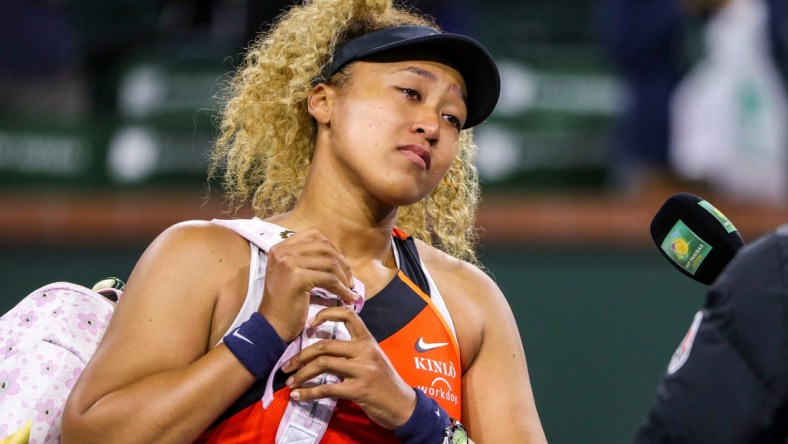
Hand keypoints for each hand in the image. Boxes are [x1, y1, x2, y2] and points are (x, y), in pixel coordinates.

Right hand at [259, 227, 358, 341]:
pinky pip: (329, 279)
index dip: (332, 247)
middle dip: (342, 262)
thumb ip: (307, 259)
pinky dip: (342, 289)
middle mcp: (282, 251)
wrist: (271, 326)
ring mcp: (288, 262)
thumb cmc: (285, 303)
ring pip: (329, 262)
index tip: (340, 264)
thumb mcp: (292, 273)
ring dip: (344, 277)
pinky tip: (348, 297)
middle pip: (324, 246)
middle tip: (349, 279)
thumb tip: (338, 255)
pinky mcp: (297, 277)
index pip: (314, 234)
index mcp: (280, 247)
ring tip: (349, 289)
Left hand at [280, 306, 416, 429]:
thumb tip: (323, 348)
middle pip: (325, 345)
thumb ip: (353, 349)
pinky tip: (298, 395)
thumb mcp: (373, 358)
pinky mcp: (359, 390)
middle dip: (301, 355)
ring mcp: (363, 370)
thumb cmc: (385, 381)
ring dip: (301, 373)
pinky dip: (308, 393)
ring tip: (290, 381)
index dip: (325, 314)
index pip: (347, 315)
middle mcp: (365, 351)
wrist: (402, 405)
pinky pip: (327, 388)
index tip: (309, 324)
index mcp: (368, 340)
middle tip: (287, 365)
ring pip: (323, 364)